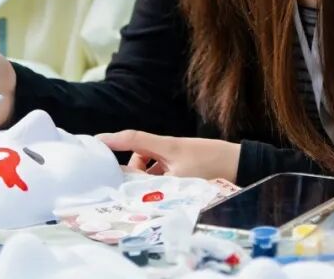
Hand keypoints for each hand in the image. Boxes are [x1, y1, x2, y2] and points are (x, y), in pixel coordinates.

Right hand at [97, 131, 241, 182]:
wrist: (241, 165)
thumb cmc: (210, 169)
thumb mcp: (177, 179)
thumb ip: (149, 180)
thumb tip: (125, 179)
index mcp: (164, 145)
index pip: (131, 138)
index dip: (111, 140)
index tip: (92, 142)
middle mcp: (168, 146)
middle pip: (138, 153)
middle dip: (128, 167)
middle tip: (118, 182)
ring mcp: (176, 154)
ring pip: (150, 164)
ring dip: (145, 177)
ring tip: (148, 194)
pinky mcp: (184, 162)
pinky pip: (162, 169)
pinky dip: (157, 179)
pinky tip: (161, 193)